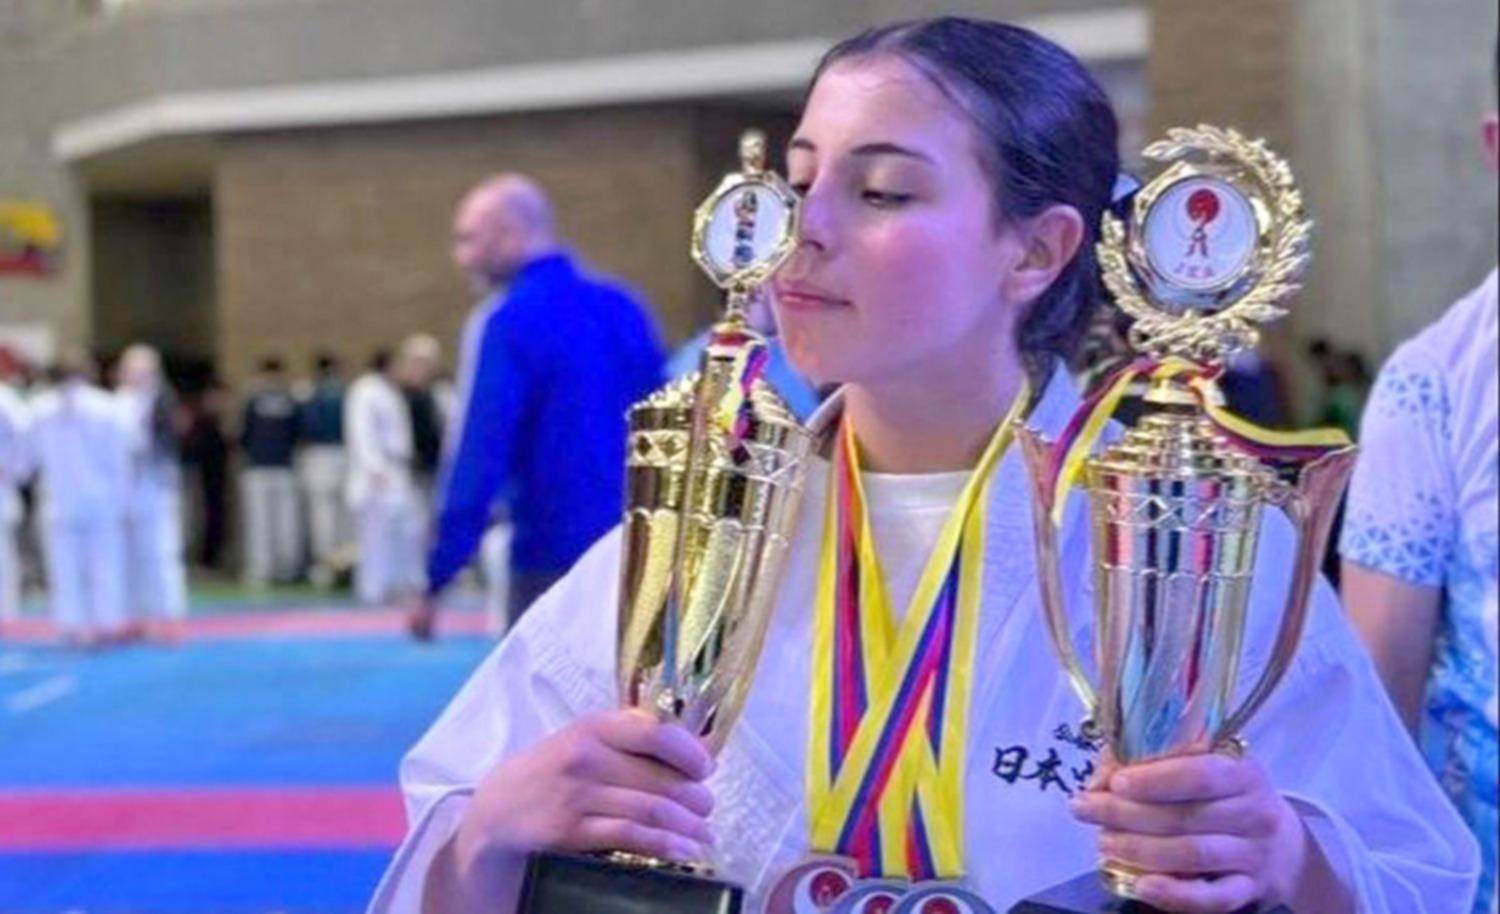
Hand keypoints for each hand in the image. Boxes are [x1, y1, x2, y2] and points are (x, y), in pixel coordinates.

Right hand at [453, 709, 715, 870]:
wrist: (496, 811)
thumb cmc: (552, 772)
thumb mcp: (583, 741)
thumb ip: (629, 737)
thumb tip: (694, 746)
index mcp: (594, 727)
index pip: (656, 732)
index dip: (691, 753)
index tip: (706, 768)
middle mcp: (586, 756)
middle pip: (661, 777)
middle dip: (696, 798)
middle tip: (707, 808)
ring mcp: (577, 795)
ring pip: (652, 809)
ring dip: (689, 826)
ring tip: (705, 834)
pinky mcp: (571, 831)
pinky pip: (631, 836)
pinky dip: (666, 845)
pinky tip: (684, 851)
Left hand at [1069, 750, 1310, 912]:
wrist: (1282, 842)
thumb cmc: (1225, 792)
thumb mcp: (1200, 763)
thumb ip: (1150, 761)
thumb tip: (1100, 780)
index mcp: (1241, 771)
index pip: (1200, 774)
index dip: (1155, 779)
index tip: (1115, 782)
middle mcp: (1254, 812)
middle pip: (1186, 817)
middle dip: (1126, 814)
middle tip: (1083, 809)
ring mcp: (1253, 855)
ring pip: (1193, 855)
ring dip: (1141, 850)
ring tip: (1103, 843)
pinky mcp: (1250, 890)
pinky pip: (1213, 898)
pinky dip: (1175, 894)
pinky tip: (1141, 885)